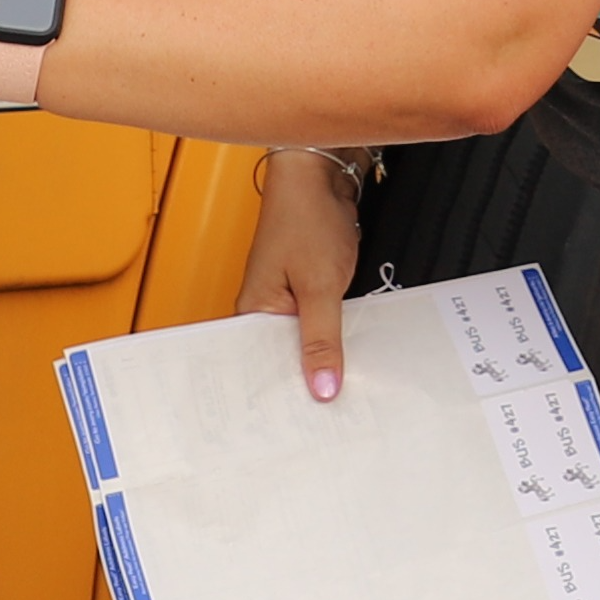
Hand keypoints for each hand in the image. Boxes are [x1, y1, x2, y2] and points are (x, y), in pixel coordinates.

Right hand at [241, 148, 363, 401]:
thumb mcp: (320, 286)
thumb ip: (323, 339)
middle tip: (332, 419)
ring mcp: (284, 301)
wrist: (321, 173)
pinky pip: (317, 327)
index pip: (259, 368)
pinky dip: (332, 340)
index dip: (282, 396)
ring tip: (343, 394)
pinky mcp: (305, 293)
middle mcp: (263, 310)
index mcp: (252, 312)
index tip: (304, 427)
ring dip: (322, 361)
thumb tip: (323, 388)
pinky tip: (347, 357)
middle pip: (282, 360)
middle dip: (306, 384)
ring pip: (303, 345)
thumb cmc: (307, 216)